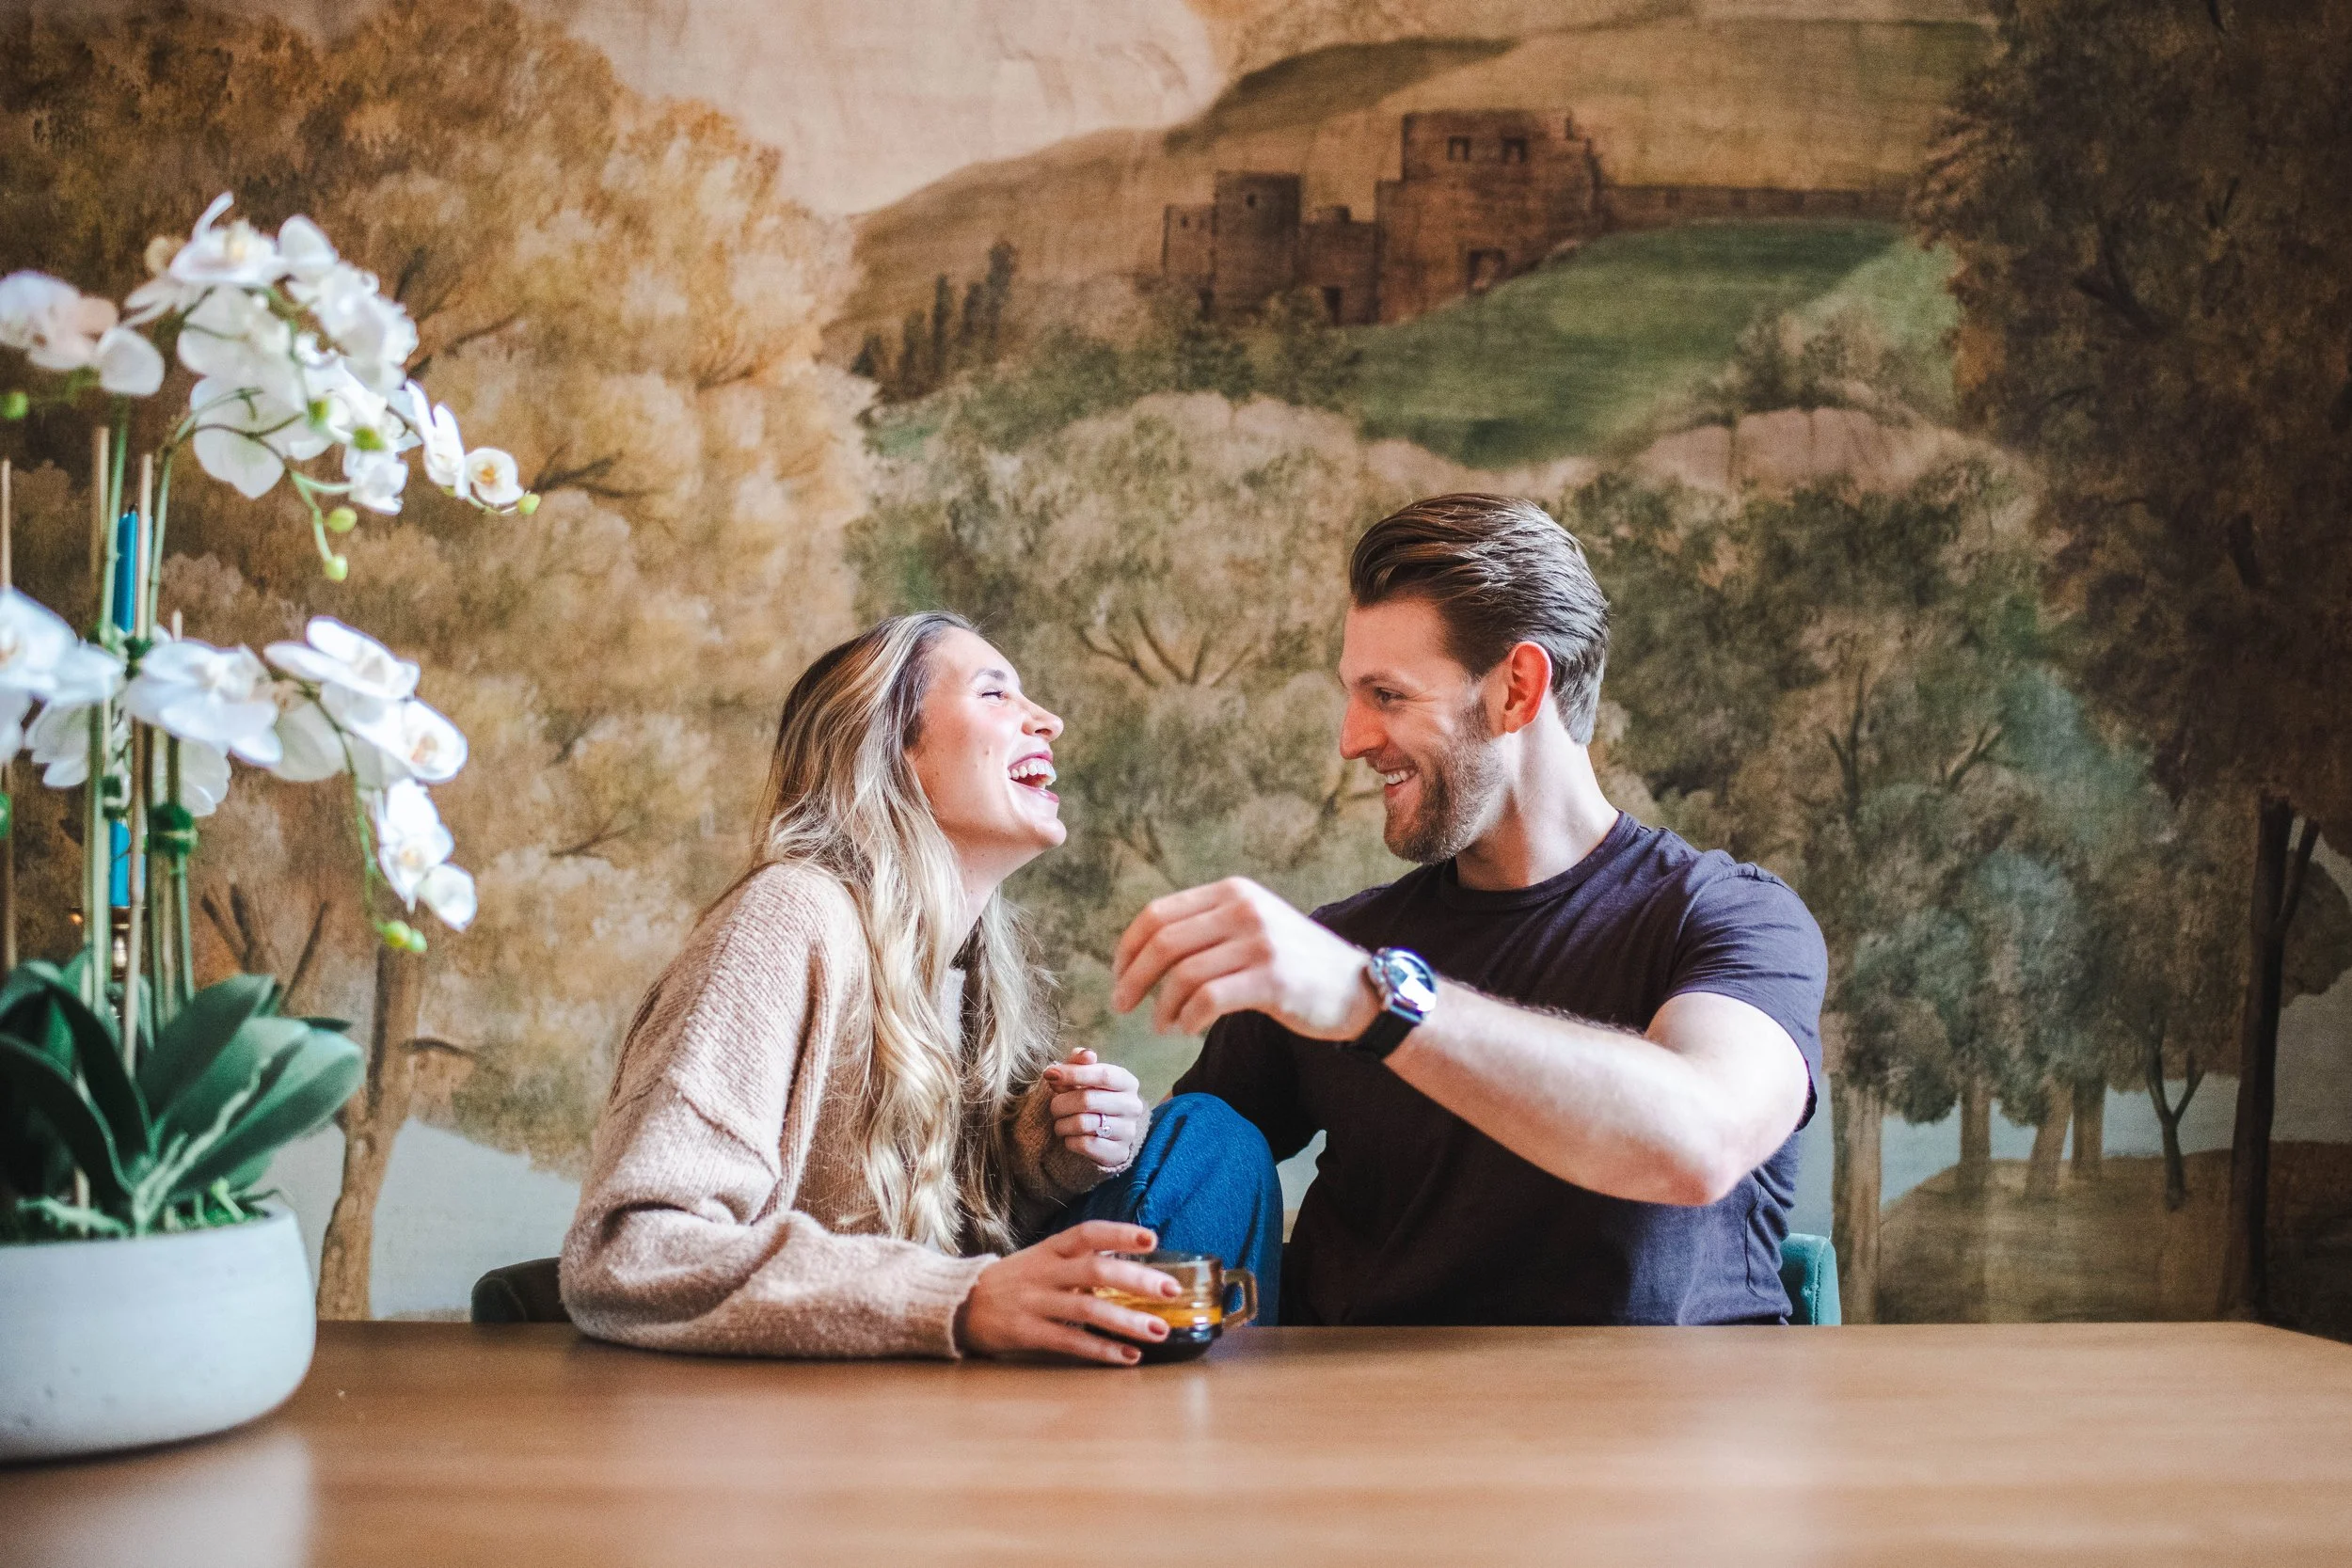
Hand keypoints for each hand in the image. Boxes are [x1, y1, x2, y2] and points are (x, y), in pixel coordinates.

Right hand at [955, 1221, 1179, 1365]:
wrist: (959, 1304)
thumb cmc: (1014, 1281)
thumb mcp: (1043, 1260)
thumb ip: (1080, 1262)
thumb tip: (1133, 1266)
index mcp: (1050, 1249)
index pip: (1088, 1233)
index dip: (1120, 1234)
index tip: (1152, 1240)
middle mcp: (1044, 1272)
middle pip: (1095, 1270)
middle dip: (1137, 1279)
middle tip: (1171, 1290)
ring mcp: (1035, 1302)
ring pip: (1087, 1308)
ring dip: (1127, 1320)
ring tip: (1159, 1330)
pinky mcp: (1027, 1333)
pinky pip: (1070, 1341)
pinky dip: (1102, 1349)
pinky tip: (1128, 1357)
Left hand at [1041, 1048, 1147, 1171]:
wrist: (1105, 1135)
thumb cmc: (1091, 1097)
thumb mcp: (1084, 1077)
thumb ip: (1080, 1062)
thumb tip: (1085, 1054)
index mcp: (1127, 1082)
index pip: (1103, 1074)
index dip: (1074, 1073)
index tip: (1050, 1075)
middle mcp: (1133, 1106)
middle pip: (1088, 1100)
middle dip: (1061, 1103)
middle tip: (1053, 1107)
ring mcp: (1128, 1131)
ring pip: (1083, 1124)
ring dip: (1062, 1124)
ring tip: (1060, 1123)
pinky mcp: (1119, 1154)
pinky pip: (1085, 1145)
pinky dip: (1069, 1141)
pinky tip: (1070, 1138)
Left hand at [1111, 876, 1381, 1040]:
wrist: (1358, 989)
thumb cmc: (1296, 965)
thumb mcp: (1253, 927)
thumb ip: (1208, 928)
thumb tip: (1144, 951)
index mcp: (1232, 892)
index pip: (1158, 914)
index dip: (1128, 948)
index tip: (1118, 976)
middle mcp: (1244, 909)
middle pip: (1163, 942)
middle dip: (1132, 978)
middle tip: (1121, 1005)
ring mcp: (1260, 942)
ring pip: (1182, 974)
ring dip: (1161, 1006)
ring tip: (1161, 1025)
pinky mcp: (1272, 978)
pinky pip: (1208, 999)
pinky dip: (1187, 1018)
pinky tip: (1187, 1029)